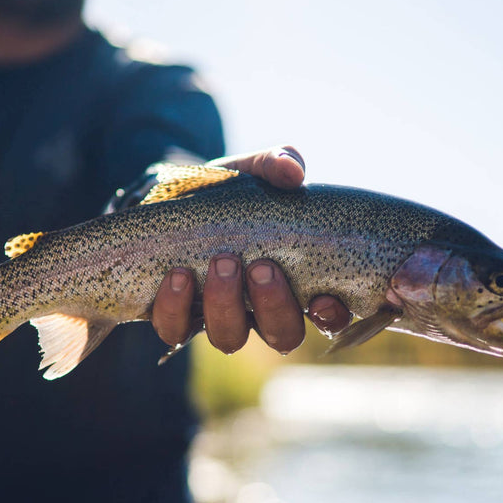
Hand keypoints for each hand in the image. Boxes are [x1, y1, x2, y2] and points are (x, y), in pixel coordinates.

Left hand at [151, 146, 351, 354]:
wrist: (171, 195)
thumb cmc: (229, 191)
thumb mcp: (255, 169)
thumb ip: (278, 164)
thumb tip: (294, 172)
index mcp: (295, 282)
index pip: (329, 316)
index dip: (331, 316)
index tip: (322, 299)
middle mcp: (261, 310)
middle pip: (282, 335)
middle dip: (273, 306)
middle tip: (260, 266)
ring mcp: (219, 317)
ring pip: (230, 338)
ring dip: (225, 305)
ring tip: (221, 261)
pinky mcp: (176, 317)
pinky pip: (176, 330)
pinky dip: (176, 307)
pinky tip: (177, 275)